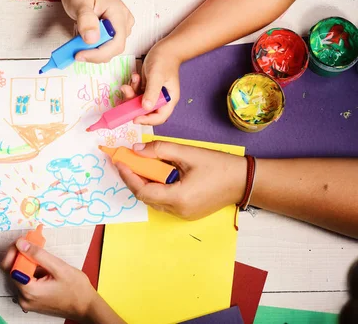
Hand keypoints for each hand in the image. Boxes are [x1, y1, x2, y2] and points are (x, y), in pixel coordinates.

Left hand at [0, 238, 97, 320]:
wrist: (86, 307)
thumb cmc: (77, 289)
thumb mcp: (59, 267)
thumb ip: (38, 255)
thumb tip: (20, 244)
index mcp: (29, 291)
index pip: (10, 267)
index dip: (14, 252)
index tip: (23, 241)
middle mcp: (24, 299)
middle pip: (14, 272)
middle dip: (22, 256)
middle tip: (34, 244)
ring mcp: (28, 301)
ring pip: (20, 277)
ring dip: (28, 264)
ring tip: (43, 257)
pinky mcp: (32, 301)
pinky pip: (26, 283)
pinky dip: (32, 273)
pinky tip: (44, 268)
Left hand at [60, 0, 133, 62]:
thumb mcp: (80, 3)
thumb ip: (85, 20)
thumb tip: (92, 39)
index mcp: (118, 14)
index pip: (116, 44)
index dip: (99, 54)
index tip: (81, 55)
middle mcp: (123, 22)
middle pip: (112, 49)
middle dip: (94, 53)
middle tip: (76, 50)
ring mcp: (118, 26)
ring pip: (108, 49)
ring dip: (92, 51)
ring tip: (78, 41)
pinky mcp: (112, 30)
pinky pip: (104, 45)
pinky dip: (92, 47)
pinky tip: (83, 39)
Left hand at [115, 141, 246, 219]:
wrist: (245, 181)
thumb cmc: (219, 166)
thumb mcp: (188, 153)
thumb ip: (160, 150)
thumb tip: (137, 150)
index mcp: (178, 198)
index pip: (143, 191)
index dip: (128, 176)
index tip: (119, 161)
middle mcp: (179, 211)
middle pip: (146, 197)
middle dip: (134, 178)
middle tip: (127, 161)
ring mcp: (183, 214)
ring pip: (154, 200)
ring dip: (145, 183)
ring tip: (141, 165)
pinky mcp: (188, 212)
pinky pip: (165, 202)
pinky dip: (157, 188)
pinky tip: (157, 174)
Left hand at [120, 42, 181, 125]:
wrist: (164, 49)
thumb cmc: (164, 61)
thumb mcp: (157, 76)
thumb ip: (151, 92)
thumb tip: (145, 108)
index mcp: (169, 99)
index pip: (159, 117)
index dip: (147, 120)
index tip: (135, 118)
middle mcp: (161, 99)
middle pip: (146, 111)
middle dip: (135, 103)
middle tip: (128, 92)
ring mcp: (153, 94)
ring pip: (138, 102)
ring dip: (132, 93)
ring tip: (133, 80)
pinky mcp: (146, 88)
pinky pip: (136, 93)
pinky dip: (133, 86)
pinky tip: (135, 76)